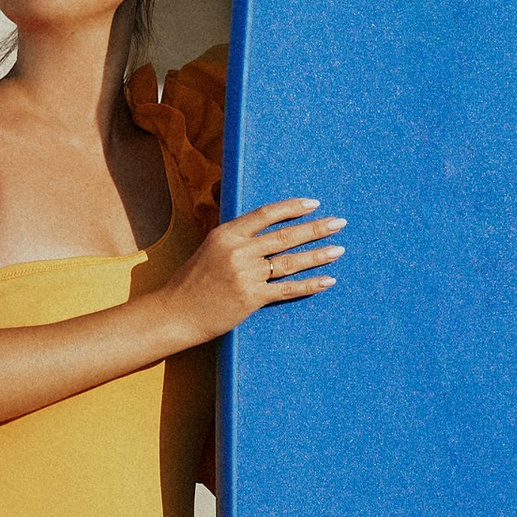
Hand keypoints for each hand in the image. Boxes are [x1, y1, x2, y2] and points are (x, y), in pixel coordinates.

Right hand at [171, 197, 343, 336]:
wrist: (176, 313)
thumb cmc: (192, 281)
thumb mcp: (210, 248)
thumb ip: (235, 236)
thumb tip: (263, 226)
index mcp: (227, 234)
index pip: (266, 214)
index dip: (293, 207)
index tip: (314, 204)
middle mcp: (238, 251)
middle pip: (285, 236)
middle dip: (316, 228)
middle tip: (339, 223)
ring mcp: (246, 275)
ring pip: (291, 262)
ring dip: (318, 255)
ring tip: (339, 249)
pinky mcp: (251, 298)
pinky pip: (288, 289)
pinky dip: (310, 284)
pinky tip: (328, 280)